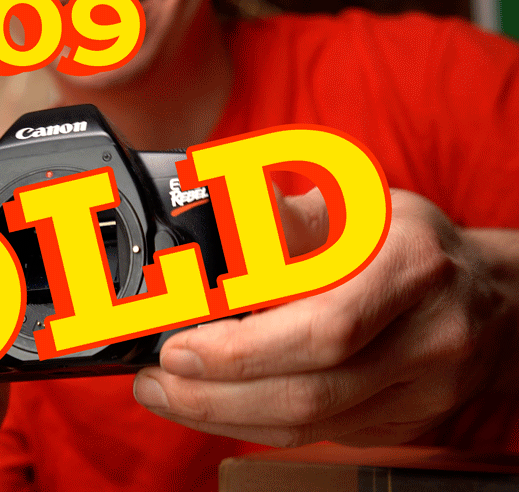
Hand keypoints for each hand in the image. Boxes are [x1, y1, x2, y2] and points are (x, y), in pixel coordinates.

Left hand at [133, 188, 518, 447]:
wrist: (490, 298)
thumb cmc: (410, 242)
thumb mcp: (359, 204)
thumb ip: (288, 214)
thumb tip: (217, 205)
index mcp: (412, 270)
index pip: (322, 330)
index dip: (241, 350)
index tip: (177, 348)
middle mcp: (428, 339)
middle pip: (307, 393)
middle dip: (213, 395)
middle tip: (155, 380)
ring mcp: (420, 393)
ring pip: (307, 426)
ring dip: (220, 416)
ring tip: (165, 394)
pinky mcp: (401, 424)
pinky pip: (316, 437)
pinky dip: (251, 423)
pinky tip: (211, 405)